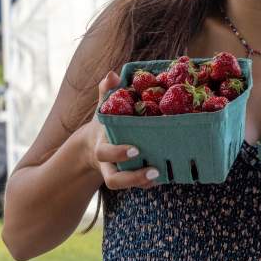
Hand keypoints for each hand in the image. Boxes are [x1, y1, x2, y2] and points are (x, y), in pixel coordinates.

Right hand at [85, 70, 160, 189]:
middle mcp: (109, 164)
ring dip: (144, 182)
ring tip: (162, 174)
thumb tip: (112, 74)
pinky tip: (167, 175)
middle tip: (154, 170)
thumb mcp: (102, 106)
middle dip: (133, 177)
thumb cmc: (104, 122)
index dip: (118, 153)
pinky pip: (138, 185)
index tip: (134, 149)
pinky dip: (150, 183)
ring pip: (127, 185)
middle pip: (115, 180)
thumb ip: (106, 91)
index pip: (105, 153)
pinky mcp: (130, 177)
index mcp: (102, 147)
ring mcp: (119, 172)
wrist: (93, 144)